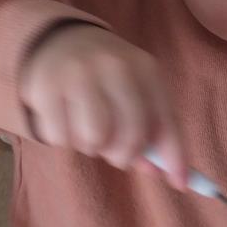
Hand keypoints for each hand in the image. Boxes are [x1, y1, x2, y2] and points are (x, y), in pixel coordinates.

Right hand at [20, 24, 187, 186]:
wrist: (58, 42)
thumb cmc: (105, 79)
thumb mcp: (134, 92)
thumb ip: (149, 129)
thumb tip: (159, 171)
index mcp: (144, 68)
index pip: (166, 121)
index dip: (174, 157)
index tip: (180, 184)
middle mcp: (114, 66)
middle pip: (131, 136)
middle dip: (124, 155)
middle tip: (114, 151)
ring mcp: (79, 74)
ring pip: (95, 140)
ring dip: (92, 146)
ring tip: (86, 128)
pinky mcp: (46, 87)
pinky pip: (62, 138)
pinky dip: (65, 139)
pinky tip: (65, 119)